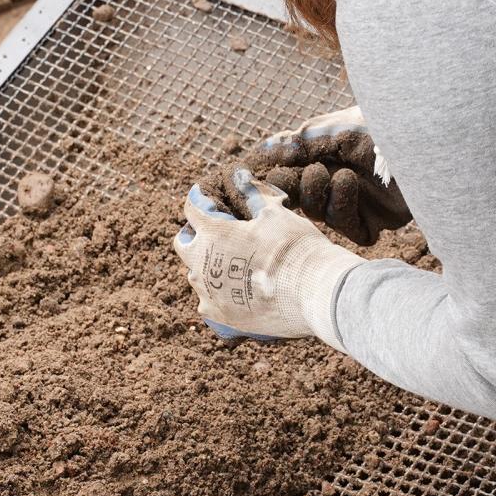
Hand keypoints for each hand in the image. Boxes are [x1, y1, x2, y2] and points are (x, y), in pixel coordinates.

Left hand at [174, 168, 362, 345]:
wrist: (312, 291)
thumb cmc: (295, 247)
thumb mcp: (276, 213)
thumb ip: (253, 196)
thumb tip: (241, 178)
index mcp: (212, 232)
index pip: (193, 208)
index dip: (201, 201)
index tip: (209, 200)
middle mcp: (201, 264)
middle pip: (183, 244)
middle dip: (194, 236)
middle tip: (215, 236)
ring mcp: (208, 293)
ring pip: (195, 277)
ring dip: (207, 268)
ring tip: (232, 267)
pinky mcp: (220, 317)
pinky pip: (208, 303)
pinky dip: (219, 296)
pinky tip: (236, 294)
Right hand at [234, 106, 412, 245]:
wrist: (432, 143)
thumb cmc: (386, 127)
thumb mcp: (339, 129)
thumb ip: (302, 142)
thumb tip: (264, 150)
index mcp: (330, 155)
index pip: (292, 172)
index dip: (275, 178)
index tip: (258, 176)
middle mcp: (342, 180)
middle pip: (301, 199)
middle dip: (291, 190)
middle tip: (287, 180)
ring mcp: (360, 203)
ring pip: (321, 215)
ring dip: (318, 195)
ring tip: (331, 174)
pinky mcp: (378, 222)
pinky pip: (350, 229)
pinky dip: (342, 208)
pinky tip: (349, 185)